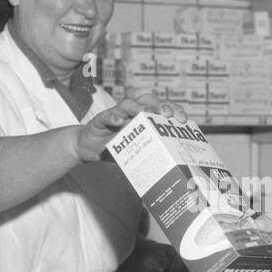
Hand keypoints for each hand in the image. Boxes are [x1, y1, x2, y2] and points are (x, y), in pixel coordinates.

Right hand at [73, 94, 189, 161]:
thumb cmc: (117, 148)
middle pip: (147, 100)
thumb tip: (173, 171)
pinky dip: (113, 117)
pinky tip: (119, 122)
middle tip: (166, 114)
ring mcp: (116, 113)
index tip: (182, 120)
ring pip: (128, 104)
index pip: (162, 108)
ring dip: (137, 107)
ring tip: (144, 112)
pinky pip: (107, 116)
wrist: (90, 148)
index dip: (173, 110)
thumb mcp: (137, 151)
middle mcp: (131, 111)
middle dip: (158, 104)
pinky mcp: (100, 120)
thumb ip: (152, 155)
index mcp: (144, 117)